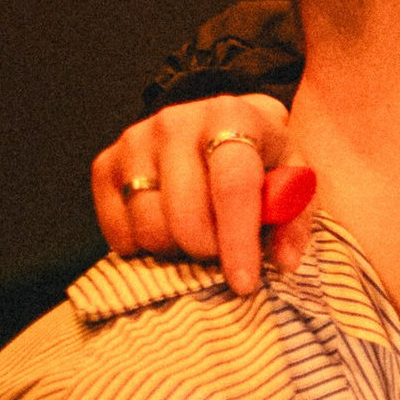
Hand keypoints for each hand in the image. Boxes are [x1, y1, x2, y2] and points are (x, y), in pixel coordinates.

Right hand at [91, 94, 314, 293]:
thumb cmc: (262, 158)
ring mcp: (135, 141)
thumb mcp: (294, 179)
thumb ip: (294, 219)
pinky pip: (116, 230)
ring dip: (175, 250)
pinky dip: (140, 247)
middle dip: (207, 251)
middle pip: (184, 215)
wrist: (223, 126)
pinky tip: (165, 232)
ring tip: (195, 237)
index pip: (232, 187)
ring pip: (148, 227)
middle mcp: (176, 122)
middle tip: (221, 251)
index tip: (244, 283)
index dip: (238, 242)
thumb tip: (283, 262)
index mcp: (231, 116)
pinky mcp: (105, 164)